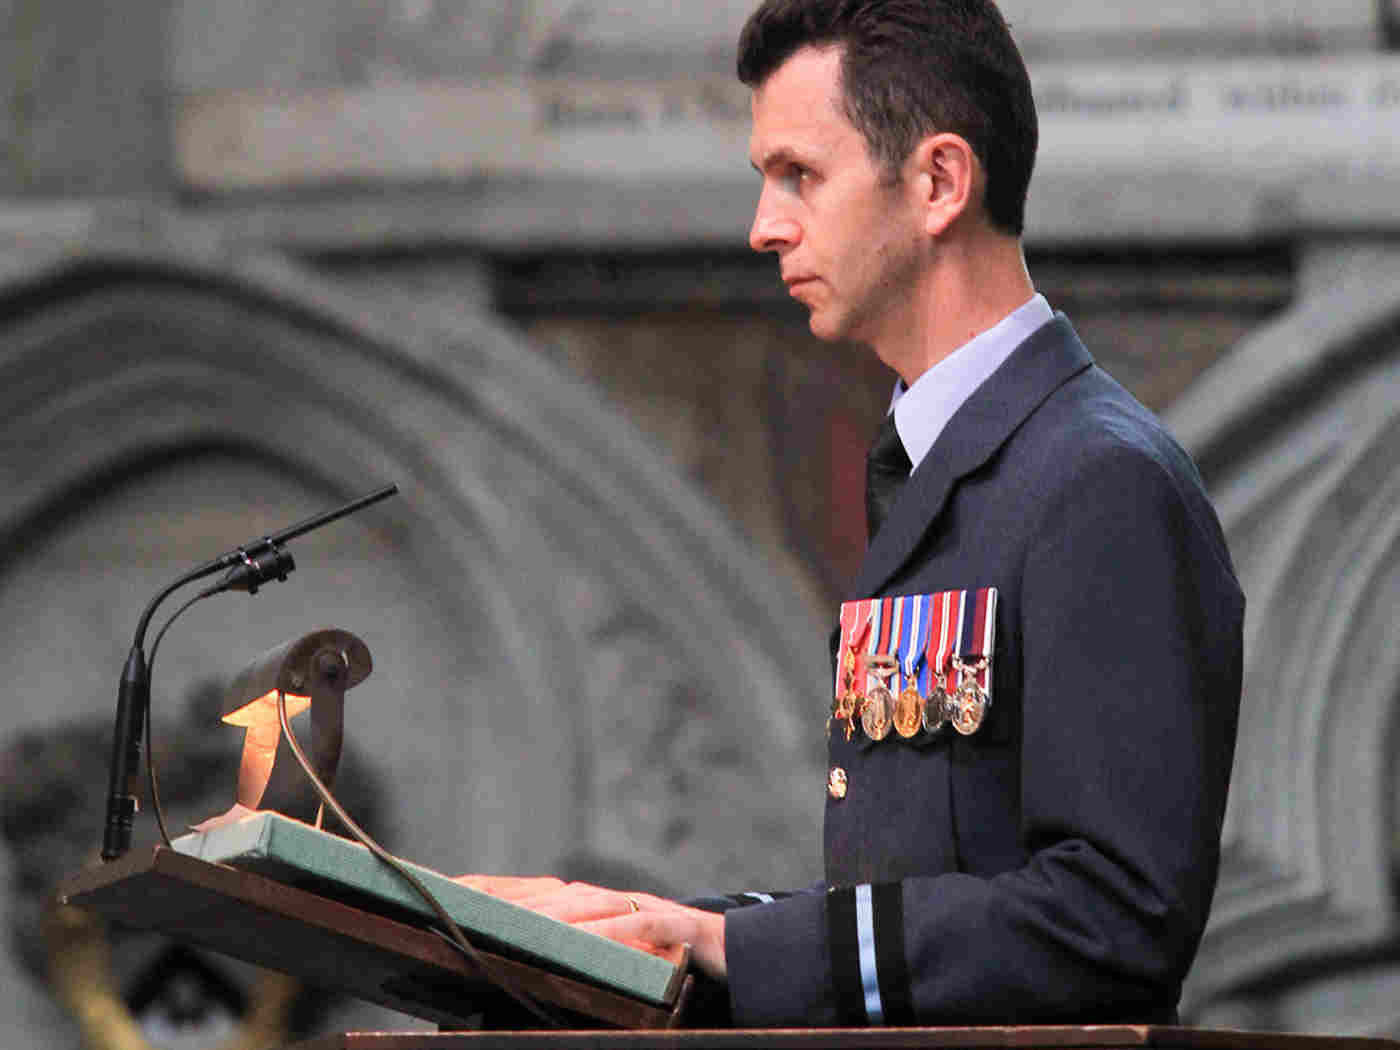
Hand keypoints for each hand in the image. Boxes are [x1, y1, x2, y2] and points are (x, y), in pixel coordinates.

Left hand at [453, 876, 725, 979]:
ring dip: (545, 909)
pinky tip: (583, 936)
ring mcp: (640, 908)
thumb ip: (577, 960)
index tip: (447, 893)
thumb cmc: (670, 958)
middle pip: (548, 893)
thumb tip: (525, 968)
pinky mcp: (672, 924)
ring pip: (586, 905)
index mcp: (592, 909)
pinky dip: (609, 929)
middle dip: (504, 895)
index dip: (491, 891)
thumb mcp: (615, 962)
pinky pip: (636, 925)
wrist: (736, 949)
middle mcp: (611, 901)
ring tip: (506, 919)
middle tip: (461, 899)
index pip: (532, 896)